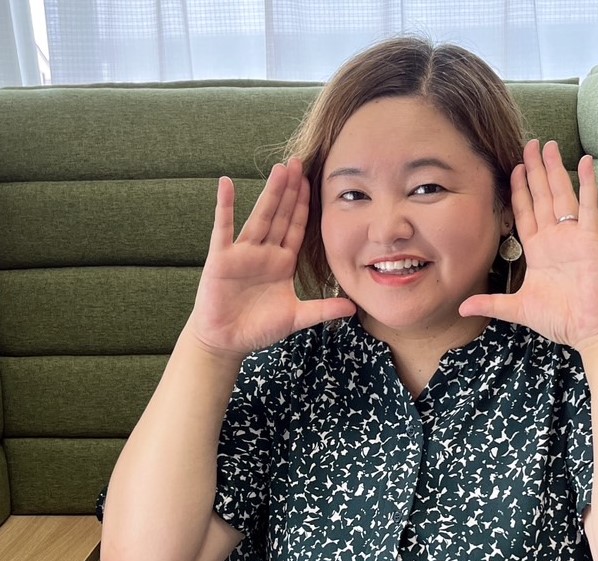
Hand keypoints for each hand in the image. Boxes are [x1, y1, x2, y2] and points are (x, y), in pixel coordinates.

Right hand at [187, 158, 355, 359]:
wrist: (226, 341)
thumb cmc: (258, 328)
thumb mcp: (296, 317)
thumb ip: (323, 310)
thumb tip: (354, 307)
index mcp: (282, 263)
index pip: (296, 228)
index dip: (304, 206)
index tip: (313, 182)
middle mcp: (264, 253)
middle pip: (280, 215)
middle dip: (290, 190)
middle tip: (299, 161)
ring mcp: (242, 253)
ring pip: (260, 217)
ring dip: (269, 193)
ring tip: (279, 169)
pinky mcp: (222, 259)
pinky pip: (223, 228)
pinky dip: (225, 206)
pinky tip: (225, 183)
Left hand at [459, 140, 597, 351]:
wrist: (592, 330)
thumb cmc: (560, 319)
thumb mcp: (517, 309)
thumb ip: (491, 303)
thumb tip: (462, 308)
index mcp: (538, 251)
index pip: (525, 212)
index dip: (519, 190)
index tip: (513, 167)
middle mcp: (555, 239)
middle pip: (541, 196)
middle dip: (535, 170)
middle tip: (529, 143)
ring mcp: (573, 237)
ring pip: (561, 195)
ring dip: (554, 170)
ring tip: (549, 145)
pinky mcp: (590, 240)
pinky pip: (589, 207)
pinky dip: (588, 185)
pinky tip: (586, 163)